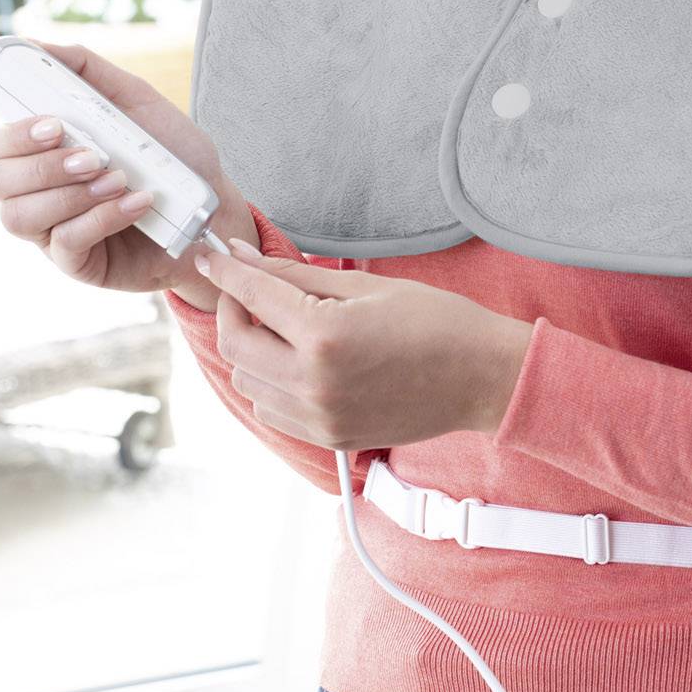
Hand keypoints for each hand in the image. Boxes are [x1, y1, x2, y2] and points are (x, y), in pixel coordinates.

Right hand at [0, 36, 243, 298]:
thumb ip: (87, 72)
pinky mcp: (77, 263)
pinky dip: (100, 218)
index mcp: (40, 154)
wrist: (213, 210)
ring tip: (117, 178)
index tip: (54, 124)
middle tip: (91, 155)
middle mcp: (36, 193)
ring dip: (68, 193)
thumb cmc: (171, 157)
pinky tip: (136, 203)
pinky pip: (64, 243)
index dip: (13, 134)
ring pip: (18, 216)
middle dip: (41, 165)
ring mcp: (52, 231)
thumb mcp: (136, 102)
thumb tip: (35, 43)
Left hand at [194, 239, 534, 449]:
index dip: (225, 270)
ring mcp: (320, 417)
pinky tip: (297, 362)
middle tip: (249, 291)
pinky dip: (270, 384)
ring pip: (247, 384)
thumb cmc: (435, 321)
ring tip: (280, 329)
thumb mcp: (363, 286)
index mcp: (324, 335)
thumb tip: (243, 259)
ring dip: (250, 352)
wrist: (482, 378)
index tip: (209, 254)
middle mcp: (313, 383)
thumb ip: (294, 275)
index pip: (251, 296)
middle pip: (236, 347)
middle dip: (233, 312)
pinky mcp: (329, 438)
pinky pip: (272, 411)